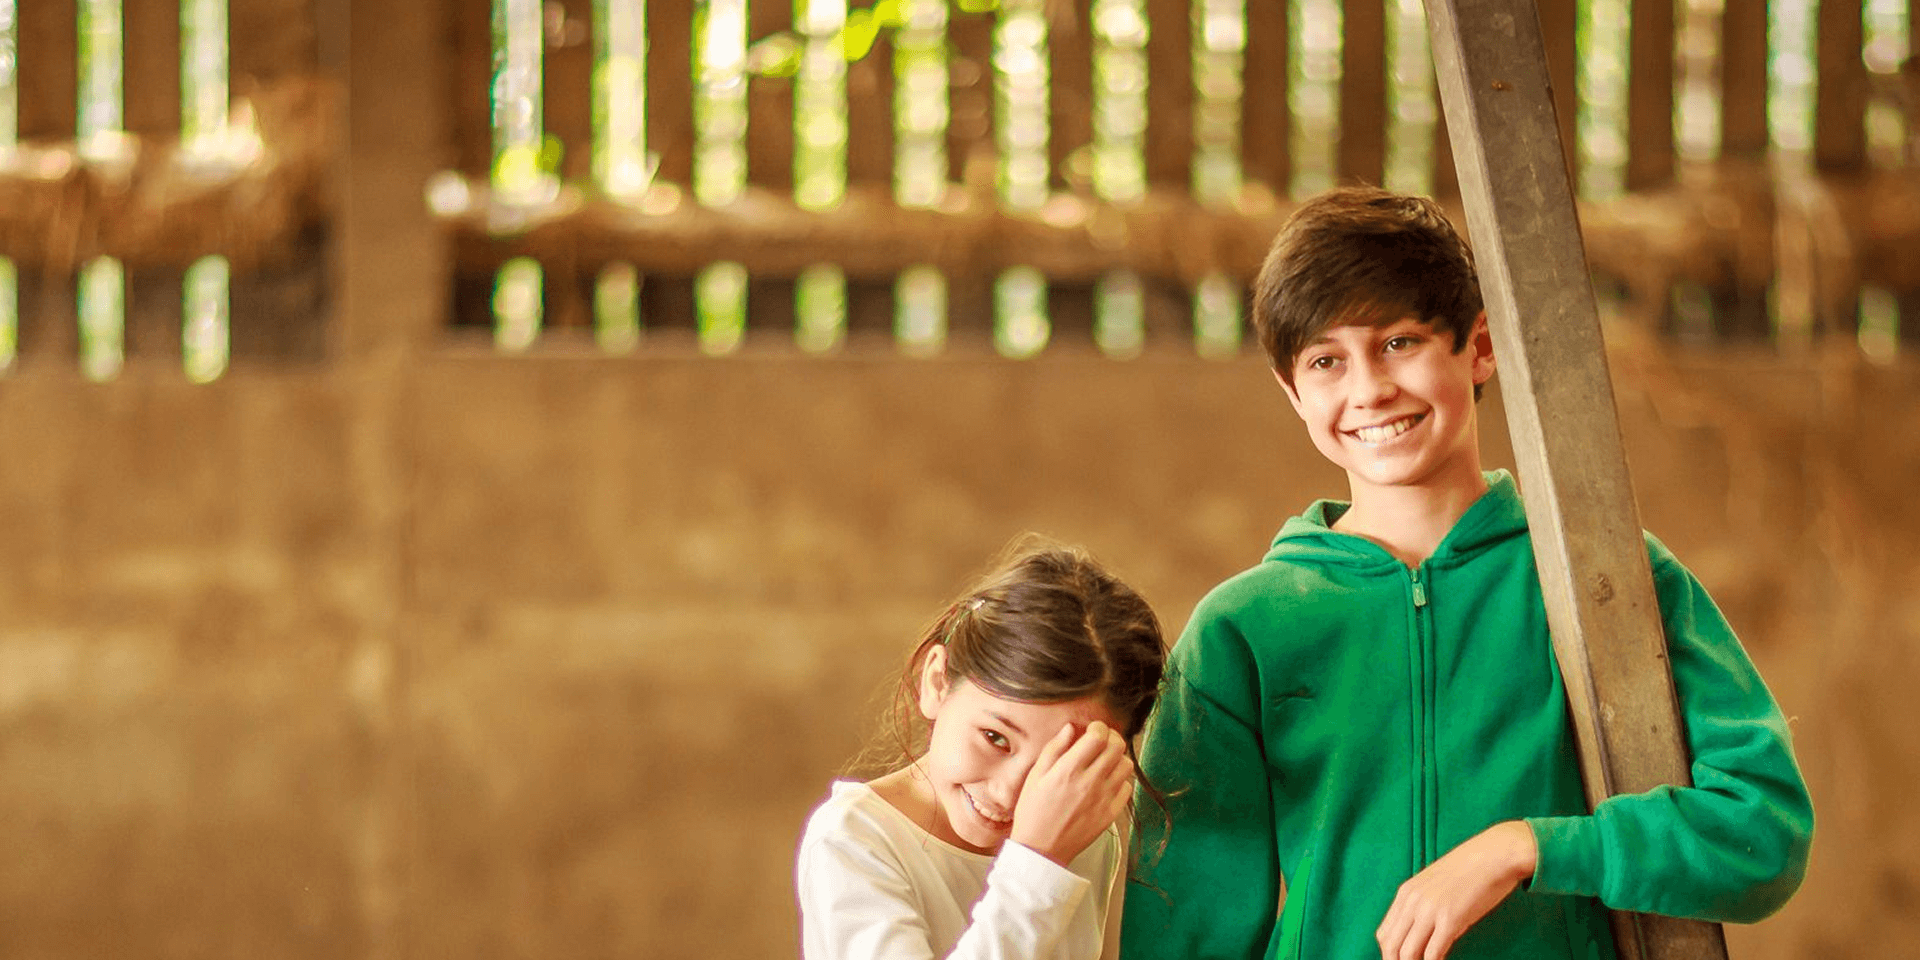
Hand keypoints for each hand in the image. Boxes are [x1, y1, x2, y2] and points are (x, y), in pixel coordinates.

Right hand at [1009, 721, 1133, 866]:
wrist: (1041, 848)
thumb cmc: (1033, 811)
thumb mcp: (1036, 775)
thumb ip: (1054, 748)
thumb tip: (1071, 728)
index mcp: (1069, 770)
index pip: (1098, 736)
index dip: (1098, 727)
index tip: (1091, 730)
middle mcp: (1091, 782)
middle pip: (1117, 746)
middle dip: (1111, 737)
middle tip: (1101, 741)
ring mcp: (1104, 799)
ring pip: (1126, 765)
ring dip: (1117, 758)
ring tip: (1104, 762)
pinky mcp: (1111, 813)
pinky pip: (1127, 788)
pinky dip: (1120, 780)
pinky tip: (1106, 782)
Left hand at [1376, 820, 1537, 959]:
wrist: (1494, 854)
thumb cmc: (1471, 871)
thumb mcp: (1436, 885)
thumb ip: (1424, 907)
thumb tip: (1424, 935)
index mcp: (1406, 893)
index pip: (1385, 933)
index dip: (1390, 953)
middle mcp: (1412, 902)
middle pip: (1390, 945)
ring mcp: (1429, 910)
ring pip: (1407, 952)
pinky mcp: (1450, 919)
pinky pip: (1433, 953)